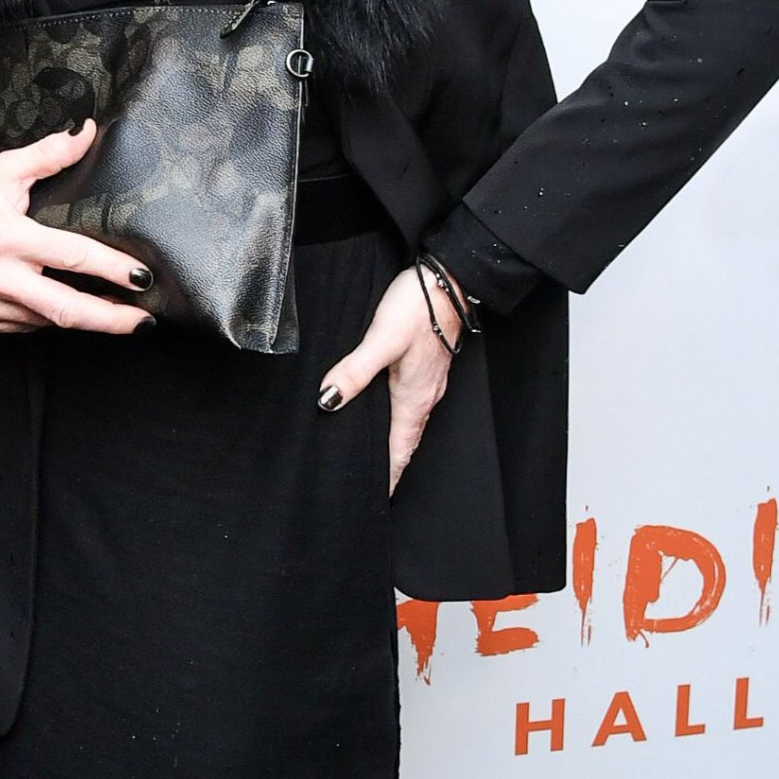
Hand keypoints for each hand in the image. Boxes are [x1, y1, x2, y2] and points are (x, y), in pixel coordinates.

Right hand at [0, 124, 154, 336]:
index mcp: (7, 236)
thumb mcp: (1, 169)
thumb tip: (84, 133)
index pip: (72, 256)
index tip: (142, 278)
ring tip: (113, 315)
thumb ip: (48, 155)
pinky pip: (23, 325)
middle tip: (143, 322)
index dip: (112, 269)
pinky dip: (47, 318)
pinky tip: (64, 309)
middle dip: (110, 319)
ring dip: (81, 318)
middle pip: (65, 308)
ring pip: (46, 320)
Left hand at [317, 265, 459, 494]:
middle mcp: (425, 396)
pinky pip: (413, 403)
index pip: (399, 450)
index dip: (390, 476)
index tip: (379, 500)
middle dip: (392, 466)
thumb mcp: (381, 340)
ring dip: (396, 443)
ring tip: (379, 459)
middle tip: (374, 487)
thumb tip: (328, 401)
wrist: (450, 279)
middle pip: (406, 442)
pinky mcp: (428, 365)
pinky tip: (388, 412)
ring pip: (411, 423)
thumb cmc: (419, 307)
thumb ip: (354, 371)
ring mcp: (429, 381)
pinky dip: (401, 419)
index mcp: (413, 398)